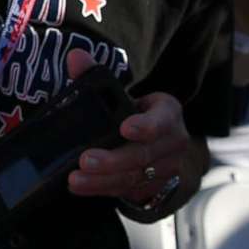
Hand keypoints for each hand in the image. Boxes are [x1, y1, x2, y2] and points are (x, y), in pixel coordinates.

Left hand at [66, 53, 190, 206]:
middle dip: (114, 160)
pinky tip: (82, 187)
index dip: (145, 125)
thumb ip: (96, 75)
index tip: (126, 128)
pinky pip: (128, 192)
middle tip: (86, 161)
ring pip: (134, 177)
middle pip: (143, 154)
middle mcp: (173, 143)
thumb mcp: (124, 95)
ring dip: (103, 181)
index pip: (161, 120)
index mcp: (168, 113)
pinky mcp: (154, 188)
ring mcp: (166, 169)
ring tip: (75, 180)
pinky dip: (103, 190)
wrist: (161, 146)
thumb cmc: (136, 114)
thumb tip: (75, 57)